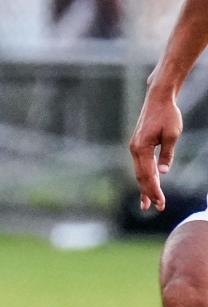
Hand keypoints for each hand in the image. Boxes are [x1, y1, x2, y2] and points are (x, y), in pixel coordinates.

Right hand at [129, 90, 181, 210]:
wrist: (158, 98)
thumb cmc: (167, 115)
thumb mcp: (172, 135)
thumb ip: (167, 155)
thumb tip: (163, 173)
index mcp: (141, 148)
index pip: (148, 175)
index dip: (155, 191)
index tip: (161, 203)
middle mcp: (134, 149)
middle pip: (141, 177)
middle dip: (149, 193)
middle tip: (157, 207)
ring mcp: (134, 147)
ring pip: (139, 172)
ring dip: (144, 187)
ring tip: (147, 203)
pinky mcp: (138, 145)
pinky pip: (140, 165)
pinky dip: (144, 177)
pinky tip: (149, 184)